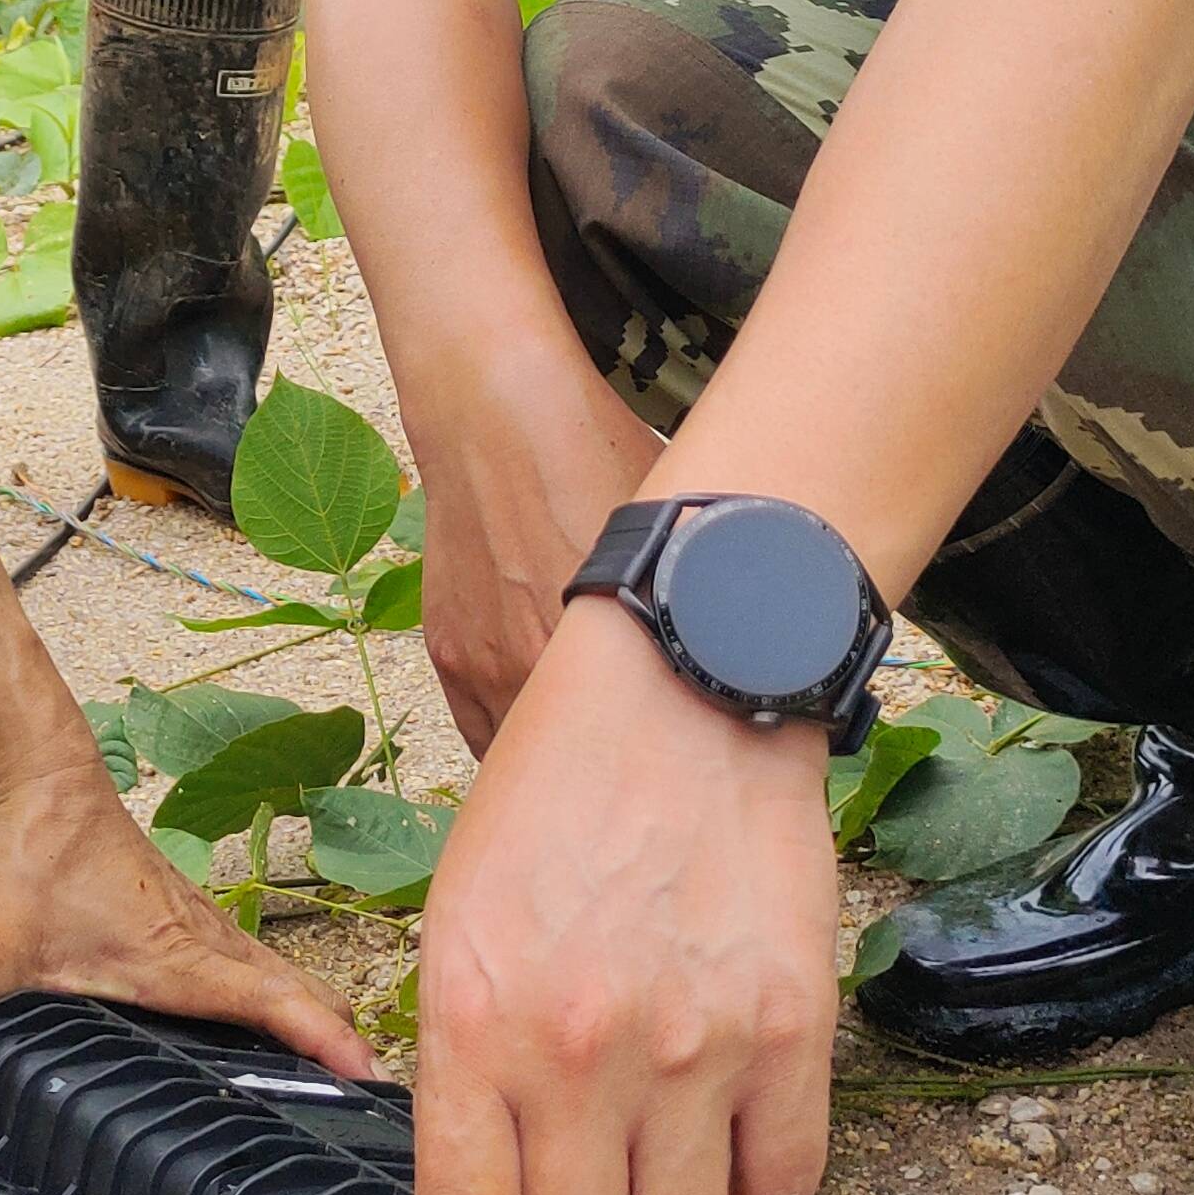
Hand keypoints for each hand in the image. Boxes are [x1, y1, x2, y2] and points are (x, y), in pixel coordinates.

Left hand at [0, 766, 380, 1094]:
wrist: (48, 779)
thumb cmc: (38, 852)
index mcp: (185, 960)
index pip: (279, 1004)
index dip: (327, 1044)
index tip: (368, 1081)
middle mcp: (213, 945)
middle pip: (305, 1000)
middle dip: (344, 1051)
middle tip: (372, 1112)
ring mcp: (211, 931)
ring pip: (288, 983)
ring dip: (318, 1026)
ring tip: (342, 1090)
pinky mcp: (196, 925)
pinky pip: (262, 971)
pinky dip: (288, 1004)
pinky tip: (274, 1038)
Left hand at [409, 603, 838, 1194]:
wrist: (682, 694)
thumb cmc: (556, 800)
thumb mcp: (459, 922)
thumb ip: (467, 1060)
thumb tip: (488, 1189)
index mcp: (476, 1023)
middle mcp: (581, 1052)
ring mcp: (696, 1049)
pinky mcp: (791, 1033)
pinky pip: (782, 1191)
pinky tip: (723, 1166)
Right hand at [415, 359, 662, 751]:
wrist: (496, 413)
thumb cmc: (591, 455)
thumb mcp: (672, 531)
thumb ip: (699, 599)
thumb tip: (745, 634)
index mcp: (604, 646)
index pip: (641, 750)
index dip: (669, 764)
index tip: (693, 770)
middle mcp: (535, 668)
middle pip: (581, 764)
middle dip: (614, 775)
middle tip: (648, 780)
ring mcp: (483, 665)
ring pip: (522, 757)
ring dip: (556, 763)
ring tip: (594, 767)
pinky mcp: (448, 652)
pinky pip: (478, 727)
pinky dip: (508, 738)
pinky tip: (540, 736)